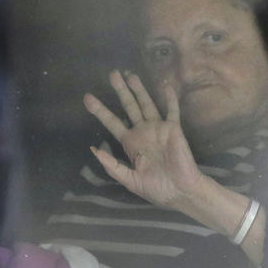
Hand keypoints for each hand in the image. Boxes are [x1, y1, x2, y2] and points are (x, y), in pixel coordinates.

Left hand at [84, 70, 264, 264]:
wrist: (180, 193)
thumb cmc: (156, 189)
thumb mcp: (129, 180)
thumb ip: (112, 165)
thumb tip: (94, 150)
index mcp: (130, 143)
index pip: (112, 123)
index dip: (100, 110)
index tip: (87, 98)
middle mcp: (142, 132)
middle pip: (128, 107)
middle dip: (120, 91)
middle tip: (112, 74)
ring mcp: (158, 128)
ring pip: (146, 104)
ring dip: (139, 90)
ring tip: (130, 74)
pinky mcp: (173, 129)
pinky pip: (171, 111)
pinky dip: (169, 98)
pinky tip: (165, 85)